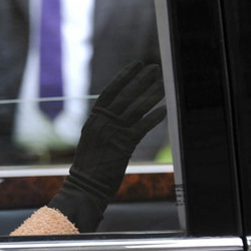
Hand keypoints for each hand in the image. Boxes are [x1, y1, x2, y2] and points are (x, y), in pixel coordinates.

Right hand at [47, 61, 166, 231]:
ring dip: (151, 95)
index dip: (124, 77)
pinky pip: (142, 127)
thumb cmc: (89, 166)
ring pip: (135, 108)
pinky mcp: (123, 145)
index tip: (136, 65)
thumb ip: (103, 126)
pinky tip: (164, 109)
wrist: (85, 185)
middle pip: (125, 96)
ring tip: (163, 84)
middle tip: (154, 68)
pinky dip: (154, 117)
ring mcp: (112, 133)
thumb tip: (118, 115)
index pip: (109, 92)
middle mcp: (102, 122)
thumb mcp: (92, 140)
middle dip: (140, 80)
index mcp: (93, 120)